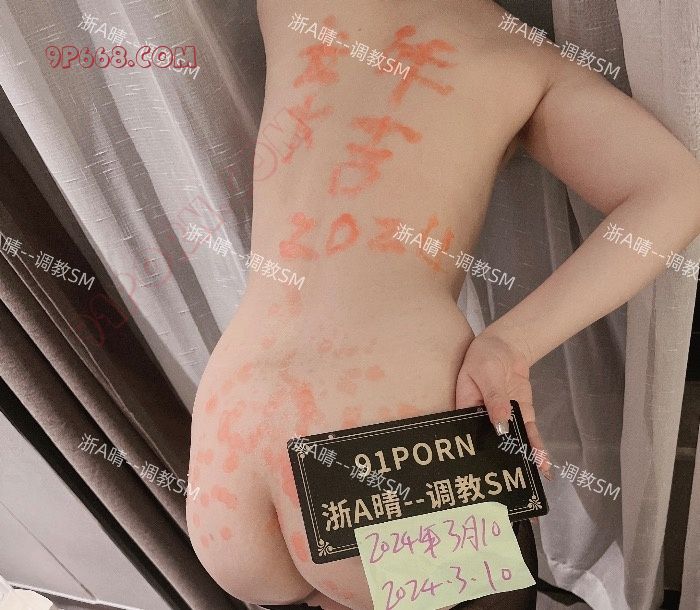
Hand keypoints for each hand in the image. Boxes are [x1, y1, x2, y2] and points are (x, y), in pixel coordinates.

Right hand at [455, 328, 551, 480]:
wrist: (506, 345)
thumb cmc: (486, 356)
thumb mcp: (487, 374)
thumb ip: (495, 399)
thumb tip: (501, 426)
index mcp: (465, 409)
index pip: (467, 434)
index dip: (473, 453)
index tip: (482, 472)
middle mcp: (482, 418)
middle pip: (491, 443)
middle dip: (502, 462)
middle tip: (511, 482)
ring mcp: (503, 418)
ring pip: (512, 441)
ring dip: (523, 457)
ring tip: (533, 476)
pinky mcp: (521, 414)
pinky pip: (528, 432)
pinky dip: (536, 445)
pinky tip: (543, 461)